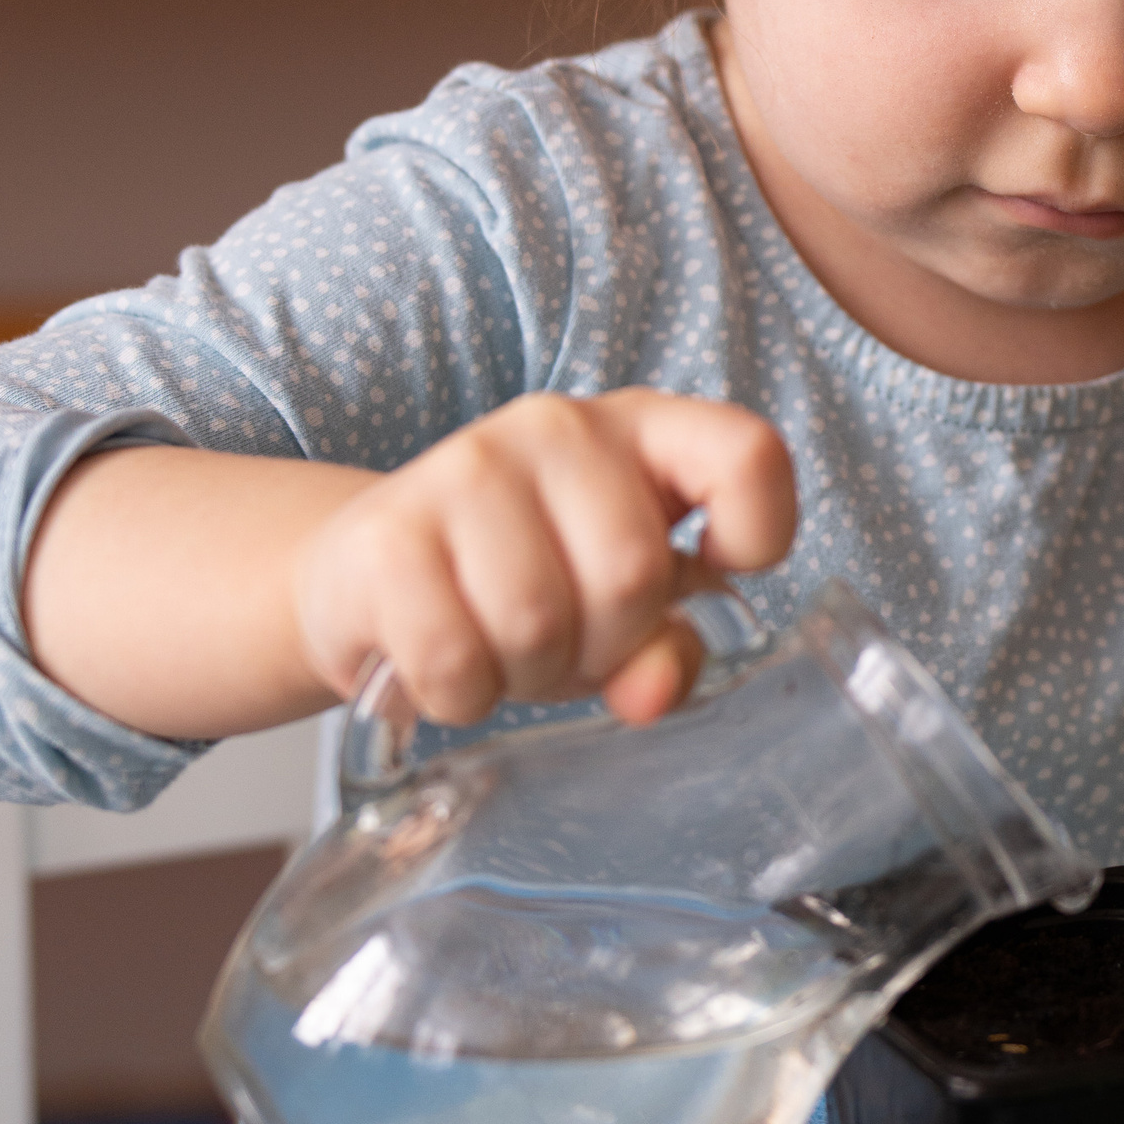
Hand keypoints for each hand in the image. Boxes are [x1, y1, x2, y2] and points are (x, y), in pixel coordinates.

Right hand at [292, 388, 795, 729]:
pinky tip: (446, 665)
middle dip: (603, 645)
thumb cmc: (519, 587)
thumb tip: (654, 690)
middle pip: (632, 574)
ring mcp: (464, 467)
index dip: (757, 532)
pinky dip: (459, 695)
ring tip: (499, 649)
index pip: (748, 455)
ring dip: (523, 675)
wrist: (365, 574)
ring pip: (538, 624)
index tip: (710, 569)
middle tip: (565, 644)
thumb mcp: (615, 615)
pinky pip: (455, 660)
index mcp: (641, 429)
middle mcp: (557, 428)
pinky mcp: (386, 534)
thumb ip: (665, 648)